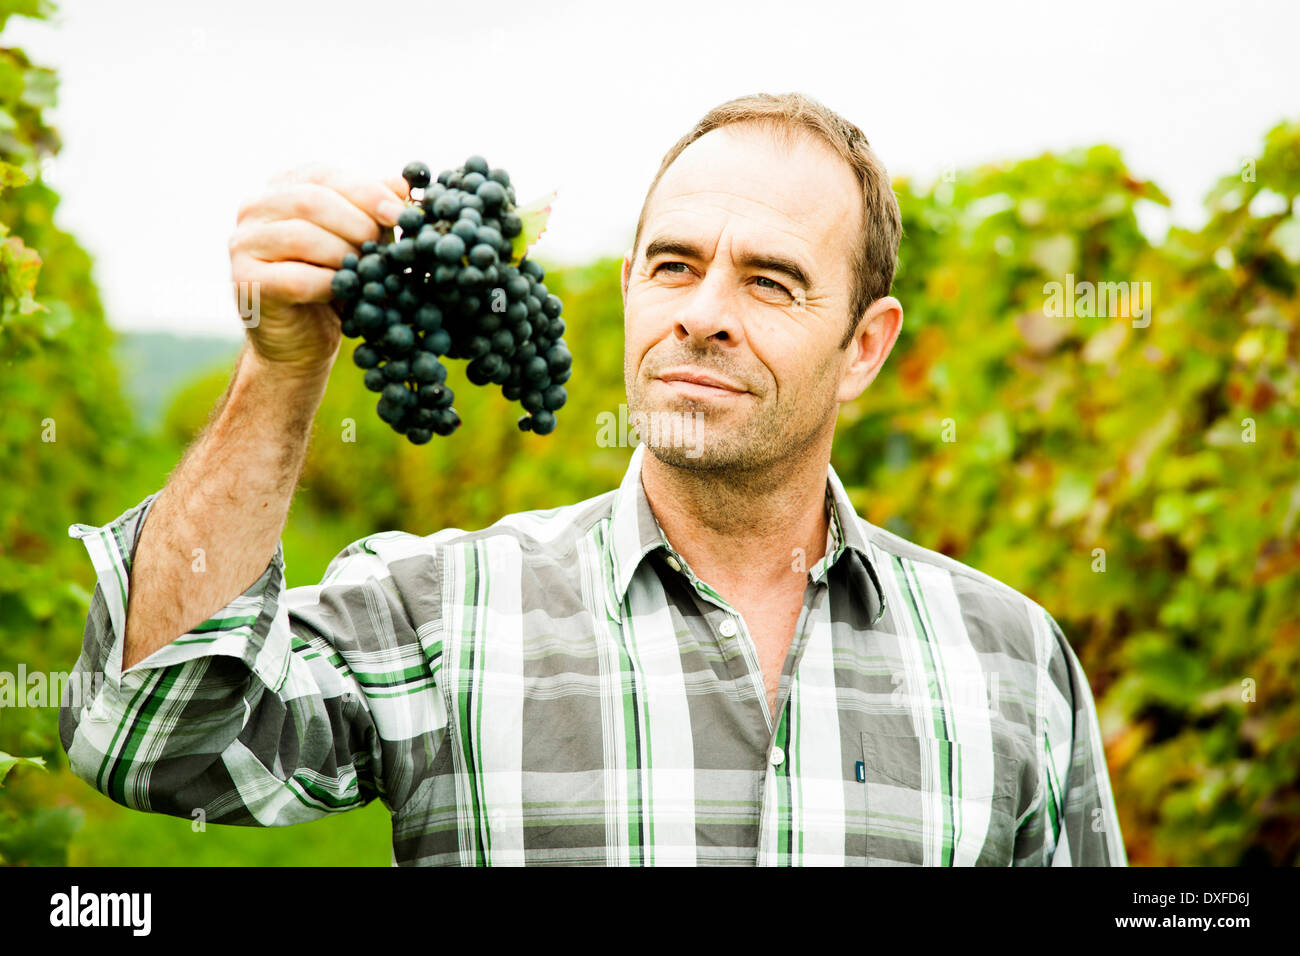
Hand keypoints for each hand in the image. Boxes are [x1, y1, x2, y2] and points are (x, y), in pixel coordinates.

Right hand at [228, 163, 408, 373]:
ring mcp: (244, 243)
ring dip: (345, 256)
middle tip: (384, 249)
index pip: (324, 174)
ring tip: (366, 274)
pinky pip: (295, 279)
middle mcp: (255, 208)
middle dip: (358, 224)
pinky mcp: (245, 281)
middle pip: (312, 200)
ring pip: (302, 237)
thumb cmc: (333, 283)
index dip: (366, 191)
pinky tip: (346, 293)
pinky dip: (330, 285)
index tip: (400, 214)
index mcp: (283, 186)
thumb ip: (373, 210)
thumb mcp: (357, 240)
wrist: (302, 340)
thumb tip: (402, 185)